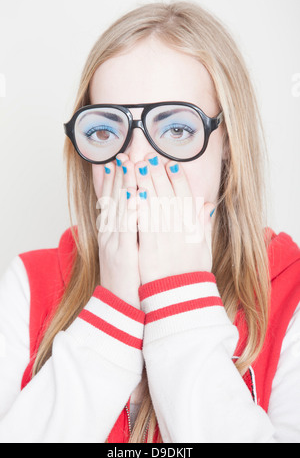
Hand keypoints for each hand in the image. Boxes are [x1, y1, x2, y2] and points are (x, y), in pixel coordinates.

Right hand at [97, 154, 139, 308]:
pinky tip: (135, 196)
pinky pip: (126, 230)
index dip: (118, 178)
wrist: (119, 309)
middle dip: (120, 174)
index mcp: (113, 233)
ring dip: (123, 186)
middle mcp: (110, 235)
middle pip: (115, 199)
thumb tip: (141, 210)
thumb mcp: (130, 251)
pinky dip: (129, 212)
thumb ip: (135, 230)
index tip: (123, 159)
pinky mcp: (122, 256)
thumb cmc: (129, 280)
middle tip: (125, 152)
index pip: (115, 200)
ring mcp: (114, 244)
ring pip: (118, 209)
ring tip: (128, 164)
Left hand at [135, 153, 214, 284]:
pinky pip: (140, 225)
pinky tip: (130, 192)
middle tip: (148, 155)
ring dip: (143, 183)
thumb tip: (207, 205)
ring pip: (152, 205)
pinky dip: (136, 207)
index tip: (170, 163)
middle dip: (157, 174)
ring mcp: (163, 240)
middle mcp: (179, 232)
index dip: (177, 179)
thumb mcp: (203, 249)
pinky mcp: (147, 251)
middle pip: (167, 196)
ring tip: (135, 165)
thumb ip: (203, 226)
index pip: (185, 198)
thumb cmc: (191, 275)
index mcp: (193, 230)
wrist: (179, 302)